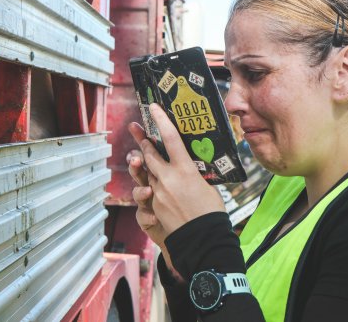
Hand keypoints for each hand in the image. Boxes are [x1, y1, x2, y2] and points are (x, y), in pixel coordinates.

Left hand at [129, 103, 224, 235]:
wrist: (201, 239)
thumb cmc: (211, 212)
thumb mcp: (207, 186)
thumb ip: (195, 174)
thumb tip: (191, 167)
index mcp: (184, 169)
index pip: (169, 138)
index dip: (160, 120)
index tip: (153, 108)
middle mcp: (167, 177)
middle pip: (149, 153)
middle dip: (142, 140)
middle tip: (135, 127)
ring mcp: (158, 191)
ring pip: (147, 171)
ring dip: (144, 162)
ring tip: (140, 153)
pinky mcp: (153, 204)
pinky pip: (150, 190)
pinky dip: (152, 185)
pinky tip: (155, 185)